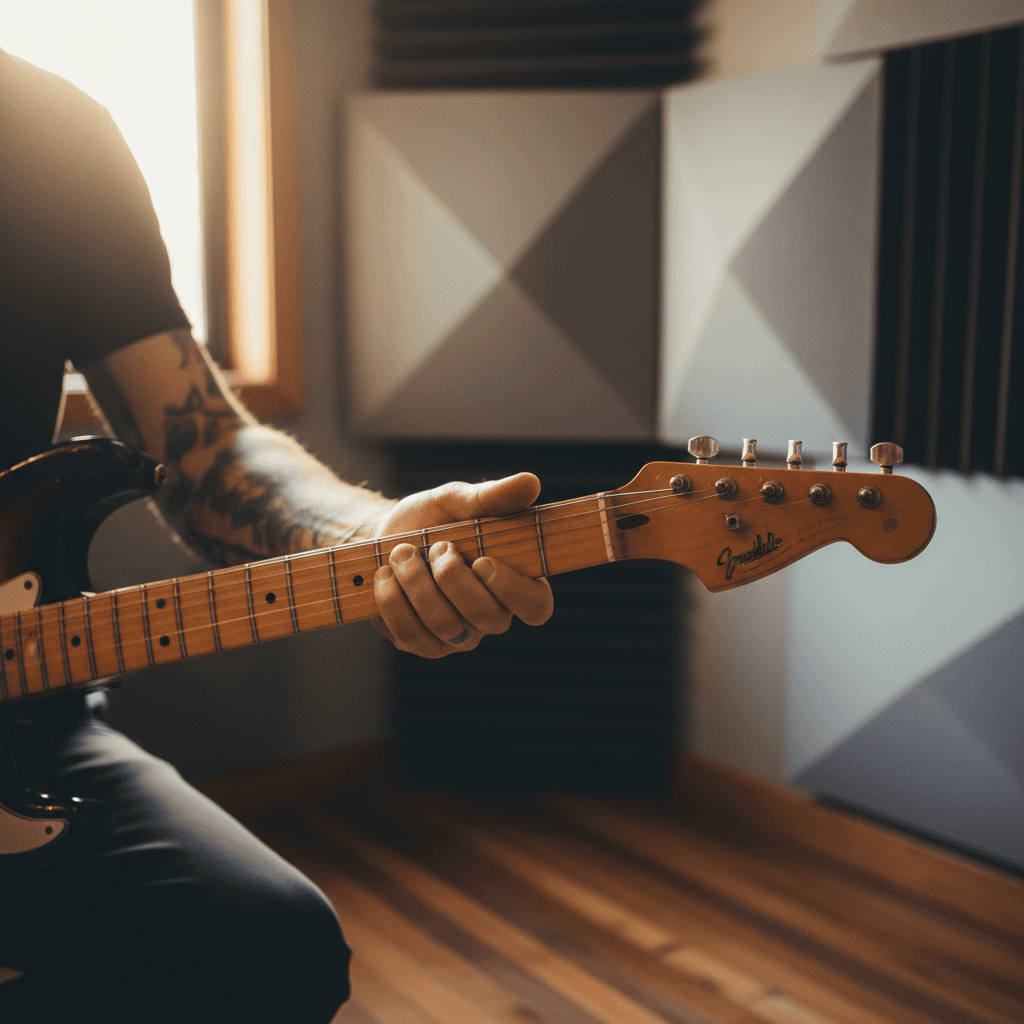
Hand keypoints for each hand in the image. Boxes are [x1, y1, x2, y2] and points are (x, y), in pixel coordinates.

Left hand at [371, 473, 553, 657]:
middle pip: (487, 618)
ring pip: (446, 627)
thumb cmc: (435, 517)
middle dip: (452, 578)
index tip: (482, 560)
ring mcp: (458, 635)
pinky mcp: (422, 644)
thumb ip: (494, 496)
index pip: (536, 607)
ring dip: (417, 584)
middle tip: (437, 546)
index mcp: (517, 582)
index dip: (513, 591)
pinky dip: (393, 603)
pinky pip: (412, 637)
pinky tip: (385, 576)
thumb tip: (531, 482)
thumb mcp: (460, 500)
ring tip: (402, 552)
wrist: (387, 535)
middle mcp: (492, 616)